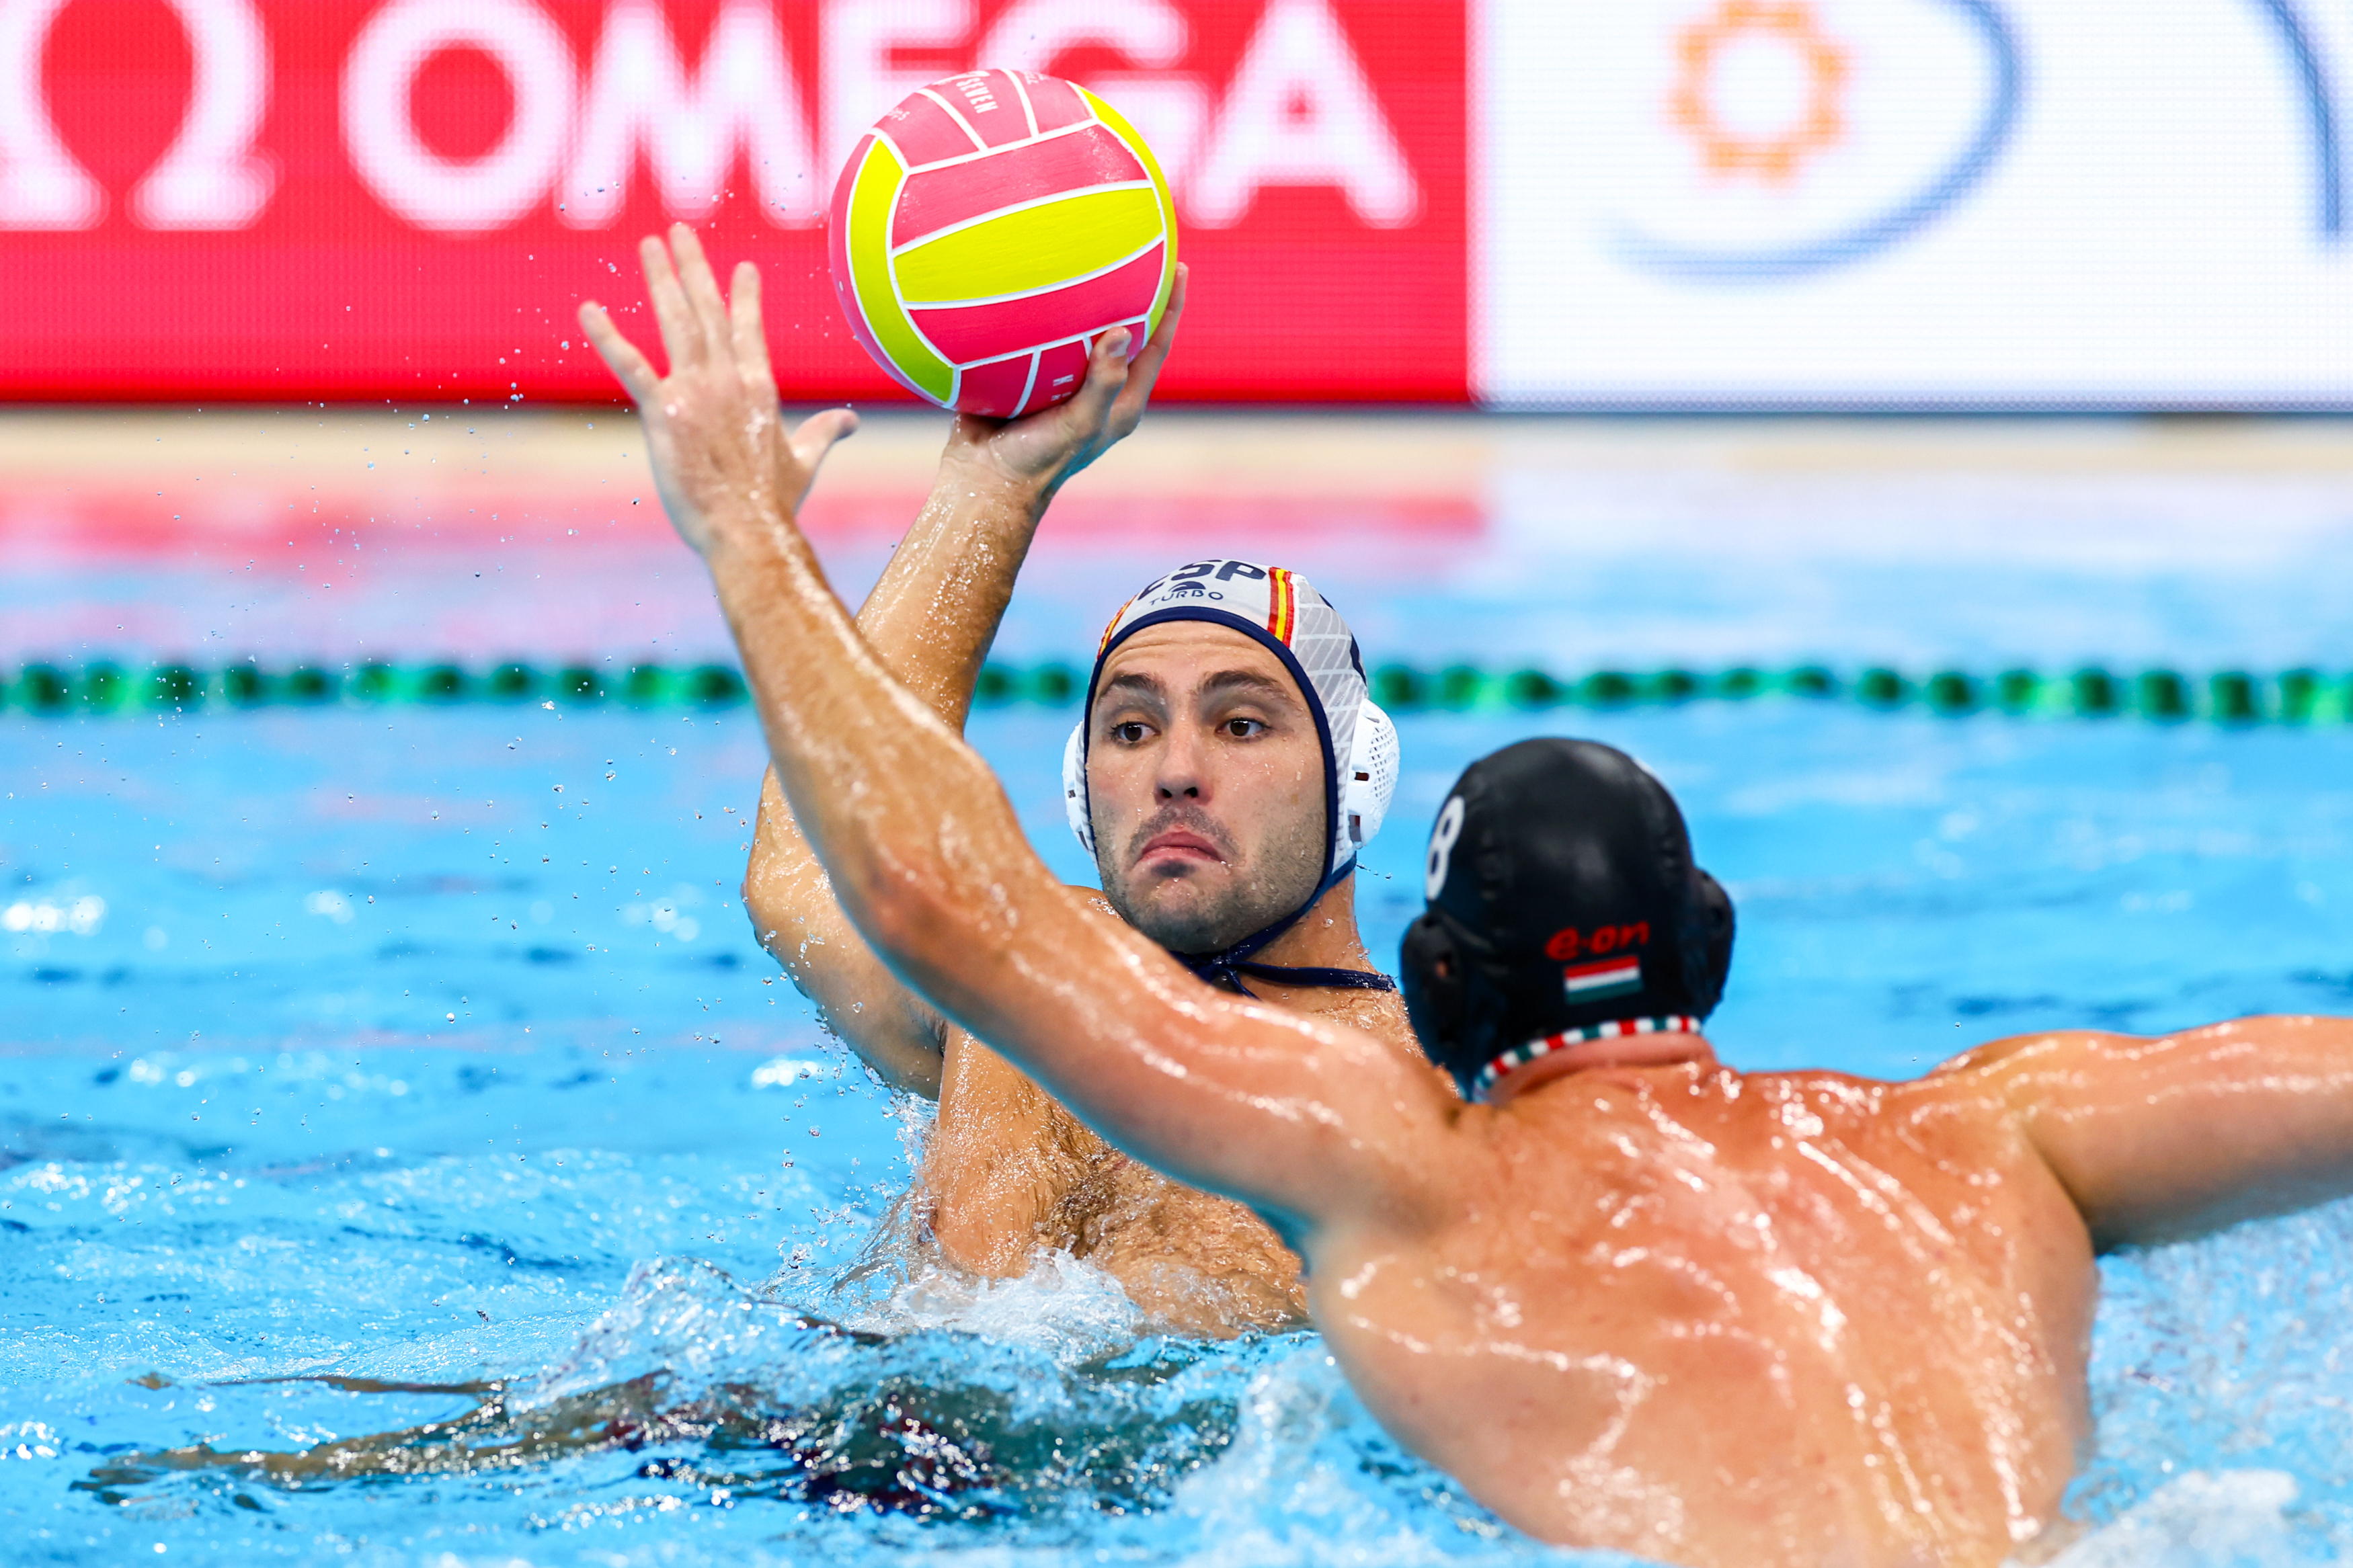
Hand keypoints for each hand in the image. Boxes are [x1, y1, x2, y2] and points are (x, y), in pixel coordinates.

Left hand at [578, 223, 856, 557]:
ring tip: (649, 246)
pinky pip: (631, 365)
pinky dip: (609, 336)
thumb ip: (824, 432)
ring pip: (676, 322)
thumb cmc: (776, 505)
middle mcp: (730, 379)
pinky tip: (588, 310)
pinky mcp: (664, 412)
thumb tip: (850, 421)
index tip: (741, 267)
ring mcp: (697, 391)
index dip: (744, 296)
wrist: (750, 531)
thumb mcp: (805, 461)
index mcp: (761, 388)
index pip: (750, 329)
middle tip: (679, 232)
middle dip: (693, 267)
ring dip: (661, 279)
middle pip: (709, 310)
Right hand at [941, 262, 1188, 505]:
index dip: (1171, 307)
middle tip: (1134, 247)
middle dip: (1131, 292)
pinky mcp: (1026, 378)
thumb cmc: (1039, 461)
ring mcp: (1061, 382)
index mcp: (1120, 401)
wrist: (983, 481)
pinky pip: (1036, 337)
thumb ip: (1103, 382)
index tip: (1179, 267)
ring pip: (1078, 331)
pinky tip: (1025, 280)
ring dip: (1082, 297)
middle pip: (1123, 331)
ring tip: (1081, 253)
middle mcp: (1096, 388)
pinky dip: (1036, 312)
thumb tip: (1123, 331)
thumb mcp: (1079, 424)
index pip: (1155, 345)